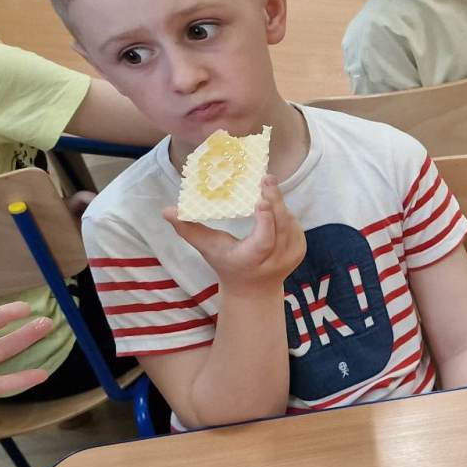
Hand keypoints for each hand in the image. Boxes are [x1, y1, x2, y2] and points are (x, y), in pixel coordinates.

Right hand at [164, 176, 305, 295]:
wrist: (254, 288)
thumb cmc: (226, 263)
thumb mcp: (207, 248)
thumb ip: (188, 229)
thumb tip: (166, 211)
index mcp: (251, 259)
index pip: (264, 241)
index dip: (265, 221)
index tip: (261, 201)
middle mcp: (275, 260)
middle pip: (280, 227)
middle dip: (274, 201)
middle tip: (266, 178)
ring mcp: (291, 255)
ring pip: (289, 222)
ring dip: (278, 203)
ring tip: (267, 184)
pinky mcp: (299, 249)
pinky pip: (294, 224)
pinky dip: (284, 211)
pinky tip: (275, 200)